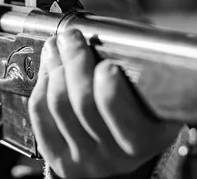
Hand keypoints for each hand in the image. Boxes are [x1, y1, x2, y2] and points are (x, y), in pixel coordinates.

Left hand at [28, 29, 180, 177]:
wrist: (126, 145)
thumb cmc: (142, 108)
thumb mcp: (155, 94)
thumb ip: (141, 72)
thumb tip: (108, 39)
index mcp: (146, 138)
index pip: (122, 115)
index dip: (110, 89)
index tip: (107, 64)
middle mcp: (116, 156)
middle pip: (83, 103)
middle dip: (74, 62)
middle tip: (71, 37)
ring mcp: (85, 159)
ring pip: (59, 105)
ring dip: (54, 67)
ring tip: (57, 46)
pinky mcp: (60, 159)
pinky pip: (41, 116)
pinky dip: (42, 86)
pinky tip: (48, 69)